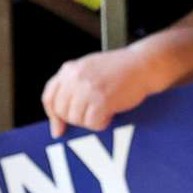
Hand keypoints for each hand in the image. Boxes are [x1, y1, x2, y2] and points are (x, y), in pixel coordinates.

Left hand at [42, 45, 163, 137]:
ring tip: (103, 111)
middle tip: (92, 114)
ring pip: (77, 120)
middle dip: (76, 119)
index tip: (58, 128)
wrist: (143, 64)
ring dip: (90, 121)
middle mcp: (75, 78)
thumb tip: (58, 122)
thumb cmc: (119, 69)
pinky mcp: (101, 100)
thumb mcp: (88, 69)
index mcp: (69, 69)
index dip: (53, 116)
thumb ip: (71, 87)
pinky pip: (92, 123)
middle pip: (62, 111)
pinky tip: (110, 114)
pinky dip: (101, 124)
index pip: (49, 97)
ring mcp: (88, 89)